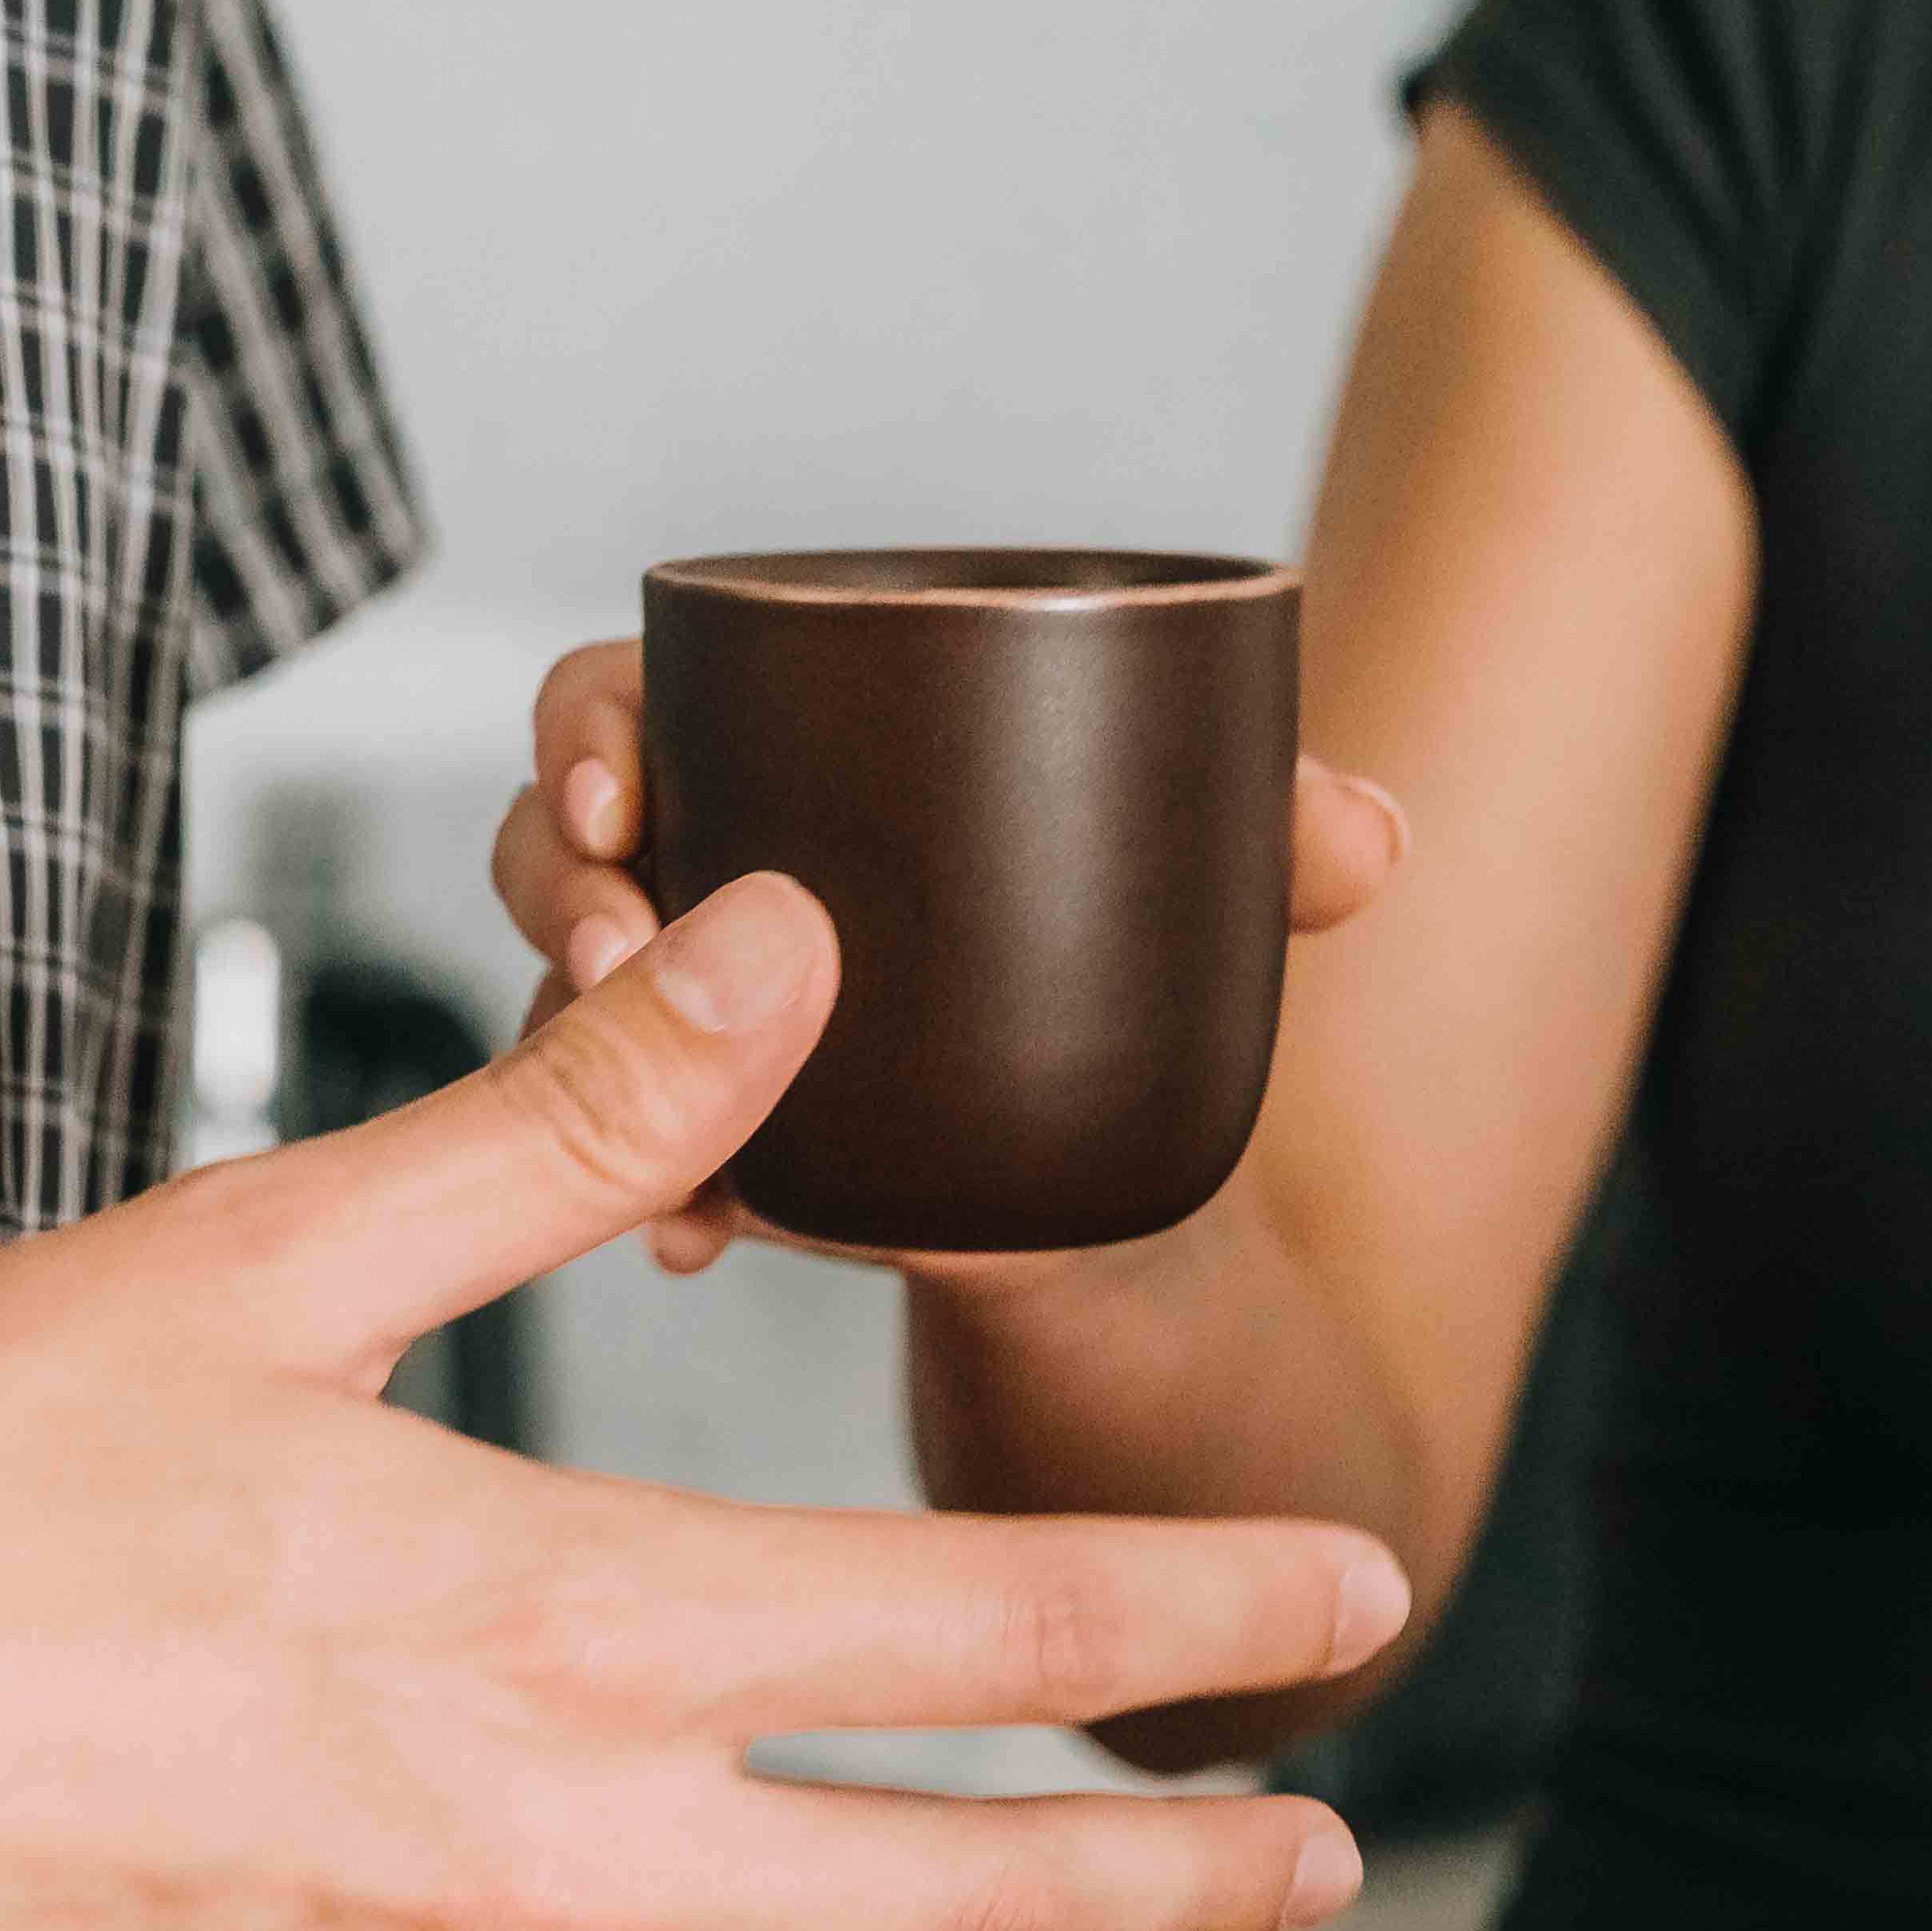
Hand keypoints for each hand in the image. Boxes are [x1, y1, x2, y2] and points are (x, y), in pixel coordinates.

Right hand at [0, 876, 1407, 1930]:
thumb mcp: (257, 1258)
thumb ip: (570, 1128)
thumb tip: (800, 943)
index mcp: (552, 1630)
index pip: (988, 1634)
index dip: (1212, 1610)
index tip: (1357, 1589)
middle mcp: (542, 1878)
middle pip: (979, 1907)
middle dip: (1186, 1874)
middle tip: (1330, 1848)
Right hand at [484, 638, 1414, 1273]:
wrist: (1120, 1156)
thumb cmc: (1119, 956)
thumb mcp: (1194, 887)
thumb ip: (1277, 836)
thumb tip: (1372, 836)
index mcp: (780, 745)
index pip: (626, 692)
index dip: (590, 726)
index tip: (620, 787)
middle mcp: (704, 864)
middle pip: (559, 841)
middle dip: (562, 892)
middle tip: (616, 952)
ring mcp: (674, 1010)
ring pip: (565, 999)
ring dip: (579, 1055)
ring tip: (658, 1108)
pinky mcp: (689, 1133)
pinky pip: (611, 1152)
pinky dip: (652, 1188)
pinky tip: (698, 1238)